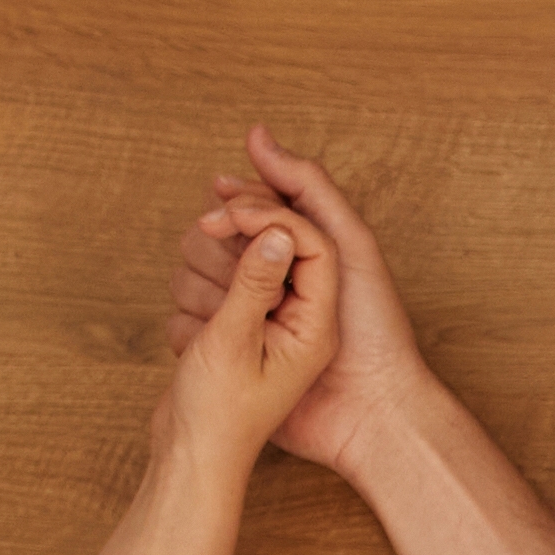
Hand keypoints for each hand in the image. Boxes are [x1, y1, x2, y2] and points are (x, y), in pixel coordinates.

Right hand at [163, 135, 431, 477]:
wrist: (366, 418)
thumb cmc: (374, 333)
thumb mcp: (348, 247)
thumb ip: (307, 189)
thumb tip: (258, 137)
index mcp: (298, 252)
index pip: (250, 209)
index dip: (237, 205)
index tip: (221, 209)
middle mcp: (268, 281)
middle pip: (211, 240)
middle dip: (220, 255)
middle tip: (242, 281)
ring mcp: (243, 319)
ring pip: (188, 279)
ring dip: (204, 295)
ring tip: (240, 324)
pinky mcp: (224, 355)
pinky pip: (180, 324)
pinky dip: (192, 331)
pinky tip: (219, 349)